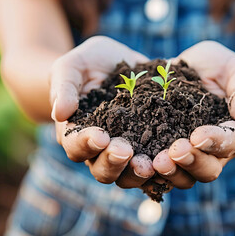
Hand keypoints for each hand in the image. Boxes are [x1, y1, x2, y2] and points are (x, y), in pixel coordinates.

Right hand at [50, 36, 155, 187]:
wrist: (114, 63)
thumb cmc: (87, 64)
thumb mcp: (72, 67)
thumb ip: (65, 87)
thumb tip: (61, 112)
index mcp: (77, 132)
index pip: (76, 147)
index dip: (86, 145)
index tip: (100, 136)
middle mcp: (100, 148)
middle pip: (102, 169)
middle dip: (113, 163)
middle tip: (126, 151)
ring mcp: (126, 147)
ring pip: (129, 173)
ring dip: (139, 171)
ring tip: (153, 163)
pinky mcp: (148, 142)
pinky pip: (154, 160)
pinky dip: (162, 164)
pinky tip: (174, 156)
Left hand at [153, 41, 234, 188]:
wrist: (193, 69)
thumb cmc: (219, 67)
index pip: (231, 144)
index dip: (216, 142)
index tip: (198, 135)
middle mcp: (213, 150)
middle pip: (207, 169)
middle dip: (191, 162)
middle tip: (173, 152)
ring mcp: (189, 154)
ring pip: (183, 176)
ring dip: (170, 172)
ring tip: (154, 162)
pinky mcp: (165, 149)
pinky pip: (159, 168)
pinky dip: (149, 170)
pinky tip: (137, 162)